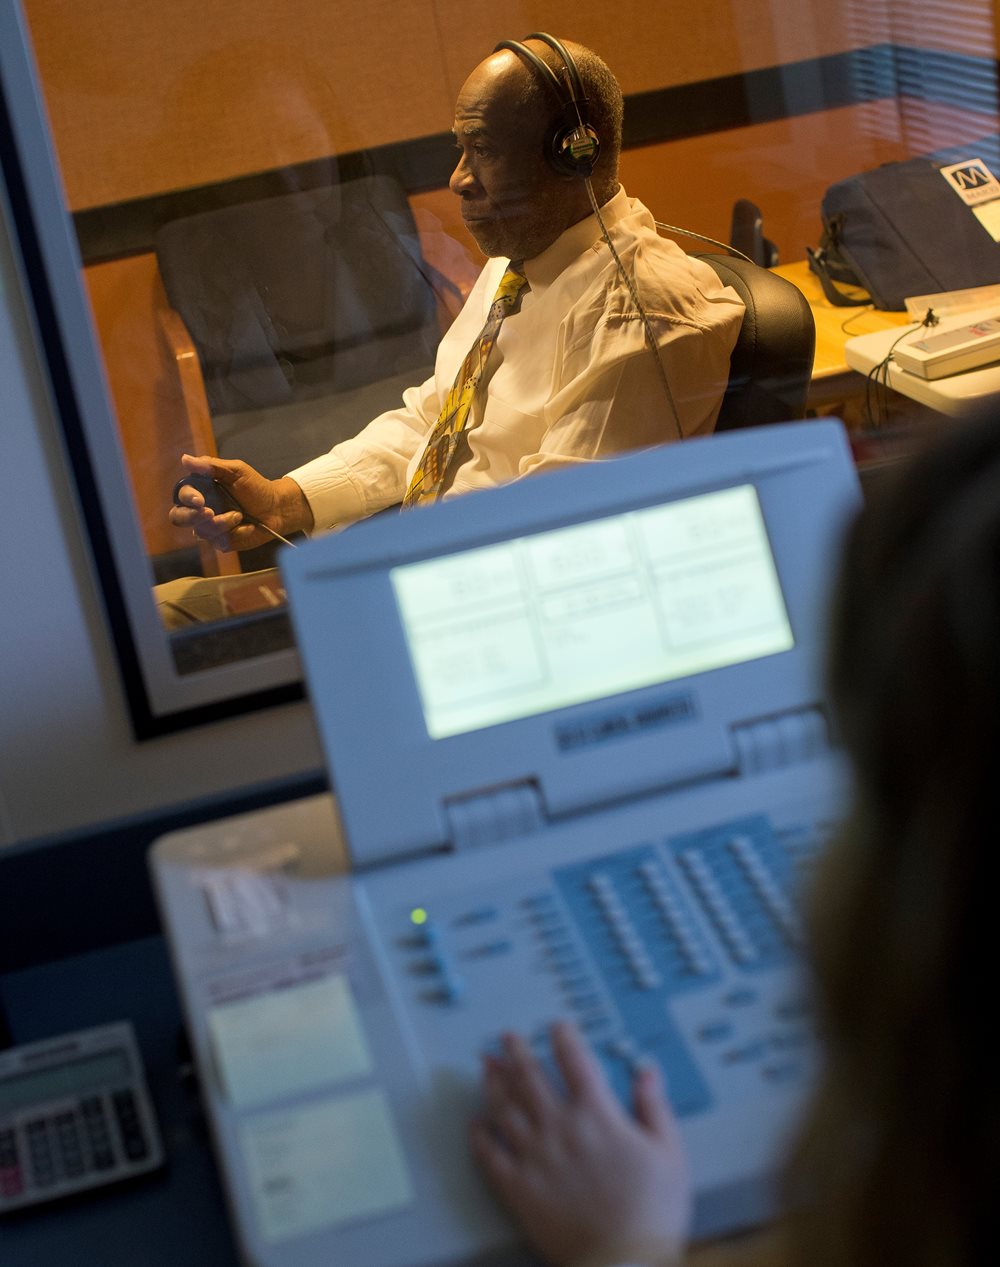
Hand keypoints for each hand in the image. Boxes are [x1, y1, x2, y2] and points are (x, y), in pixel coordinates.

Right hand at [168, 453, 312, 551]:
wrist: (275, 509)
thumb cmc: (256, 487)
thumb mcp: (236, 471)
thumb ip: (212, 466)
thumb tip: (185, 459)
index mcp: (200, 490)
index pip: (181, 495)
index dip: (187, 498)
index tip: (200, 500)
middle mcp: (200, 509)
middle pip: (178, 517)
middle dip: (192, 516)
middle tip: (210, 513)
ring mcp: (209, 527)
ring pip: (200, 531)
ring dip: (220, 523)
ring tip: (238, 515)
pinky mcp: (220, 541)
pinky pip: (217, 542)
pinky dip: (233, 534)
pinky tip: (245, 526)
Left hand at [471, 1021, 690, 1266]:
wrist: (624, 1265)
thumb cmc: (651, 1213)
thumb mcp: (668, 1153)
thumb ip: (654, 1107)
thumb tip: (646, 1072)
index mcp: (597, 1115)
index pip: (575, 1060)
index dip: (564, 1037)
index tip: (556, 1026)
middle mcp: (560, 1128)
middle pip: (530, 1077)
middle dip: (517, 1051)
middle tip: (507, 1036)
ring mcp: (535, 1157)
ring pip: (505, 1108)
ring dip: (494, 1082)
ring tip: (486, 1065)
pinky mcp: (518, 1188)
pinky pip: (490, 1155)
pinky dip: (479, 1136)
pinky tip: (475, 1123)